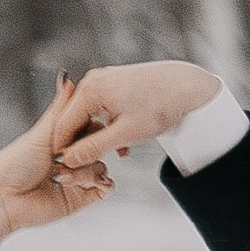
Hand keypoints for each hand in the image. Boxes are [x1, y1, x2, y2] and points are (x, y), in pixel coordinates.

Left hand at [0, 76, 112, 236]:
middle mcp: (71, 158)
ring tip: (63, 177)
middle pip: (98, 147)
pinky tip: (88, 184)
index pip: (91, 126)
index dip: (95, 126)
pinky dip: (102, 184)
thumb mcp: (41, 133)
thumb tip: (67, 75)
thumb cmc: (14, 165)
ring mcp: (77, 178)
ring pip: (101, 167)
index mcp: (62, 139)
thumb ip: (60, 109)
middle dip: (91, 150)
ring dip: (87, 171)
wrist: (3, 201)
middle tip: (68, 158)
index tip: (92, 128)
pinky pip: (104, 188)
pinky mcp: (80, 198)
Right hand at [53, 59, 220, 170]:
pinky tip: (119, 143)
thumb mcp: (125, 134)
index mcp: (91, 90)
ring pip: (87, 116)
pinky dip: (105, 127)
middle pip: (73, 120)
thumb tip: (70, 160)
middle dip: (79, 145)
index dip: (64, 151)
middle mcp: (93, 81)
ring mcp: (102, 80)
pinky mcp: (112, 84)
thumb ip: (93, 148)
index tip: (66, 170)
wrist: (186, 87)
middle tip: (88, 167)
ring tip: (112, 153)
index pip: (63, 126)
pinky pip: (99, 110)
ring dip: (95, 138)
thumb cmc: (161, 105)